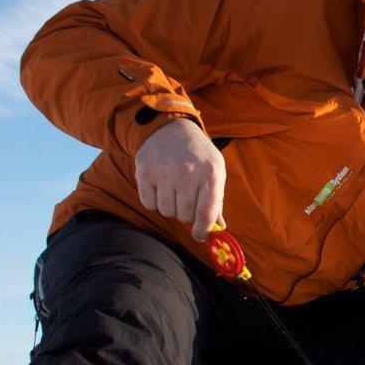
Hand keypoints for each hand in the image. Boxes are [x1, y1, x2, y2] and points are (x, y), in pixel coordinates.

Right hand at [134, 117, 225, 241]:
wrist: (171, 128)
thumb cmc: (198, 155)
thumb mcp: (215, 171)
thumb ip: (216, 201)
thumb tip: (219, 228)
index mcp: (211, 174)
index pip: (206, 213)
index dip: (203, 230)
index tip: (200, 236)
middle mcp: (188, 173)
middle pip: (185, 216)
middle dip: (186, 212)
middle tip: (186, 196)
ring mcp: (165, 172)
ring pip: (167, 212)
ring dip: (170, 206)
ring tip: (173, 188)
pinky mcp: (145, 172)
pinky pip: (149, 204)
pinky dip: (154, 200)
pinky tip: (160, 185)